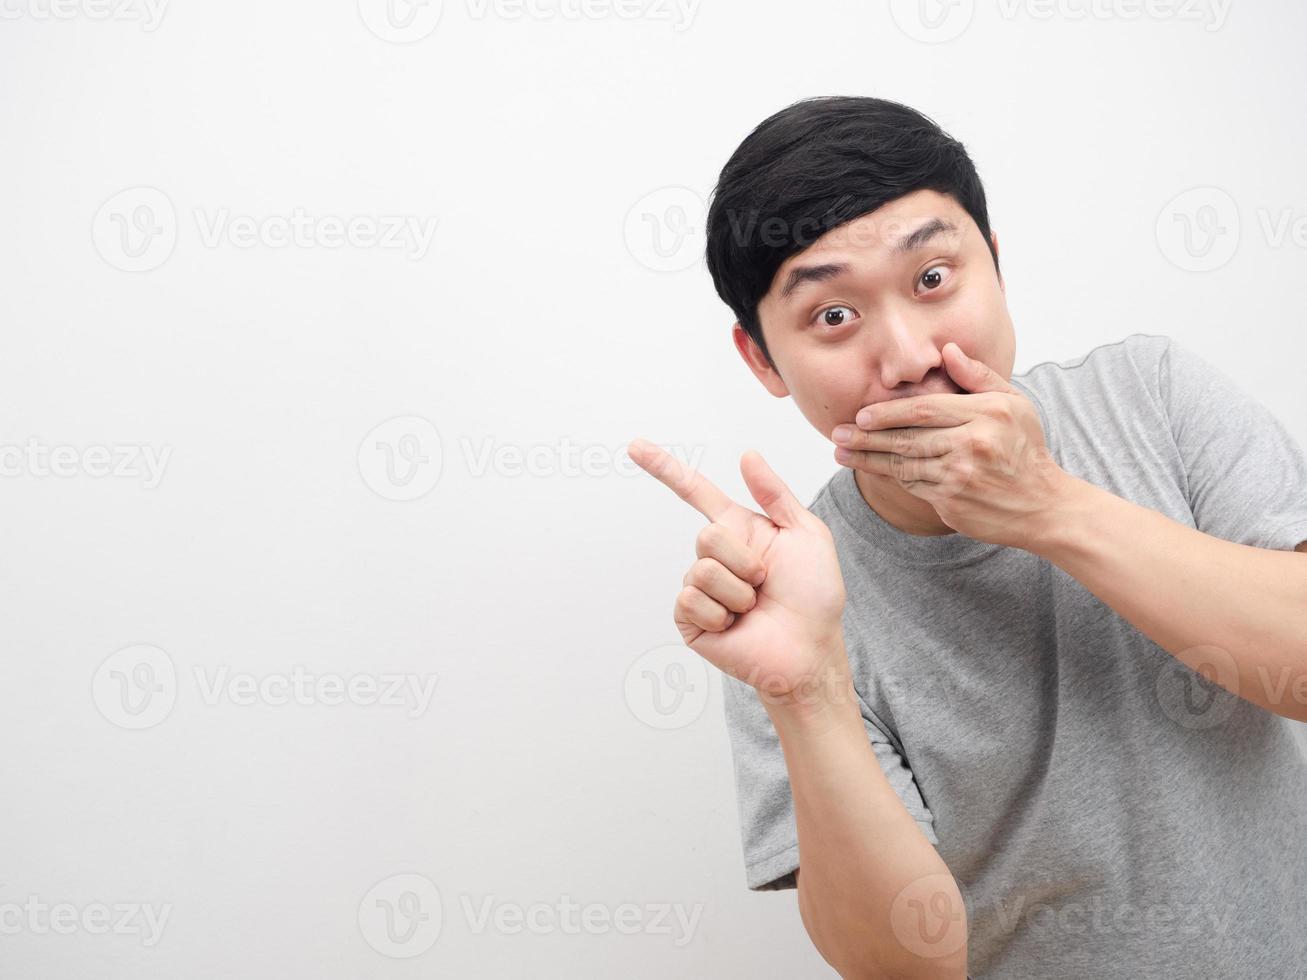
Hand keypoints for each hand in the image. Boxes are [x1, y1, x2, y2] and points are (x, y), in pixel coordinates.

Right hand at [627, 438, 847, 702]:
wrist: (810, 650)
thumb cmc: (815, 597)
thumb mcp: (807, 535)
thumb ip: (776, 494)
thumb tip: (747, 455)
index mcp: (739, 531)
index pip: (695, 493)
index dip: (664, 468)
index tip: (635, 446)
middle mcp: (715, 557)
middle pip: (707, 535)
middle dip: (744, 559)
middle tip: (765, 582)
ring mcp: (700, 589)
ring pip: (702, 570)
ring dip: (738, 591)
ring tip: (755, 607)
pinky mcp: (690, 620)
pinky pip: (692, 600)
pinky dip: (721, 613)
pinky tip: (736, 626)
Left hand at [831, 342, 1070, 549]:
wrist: (1043, 505)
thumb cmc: (1026, 450)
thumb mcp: (1015, 405)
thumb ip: (979, 377)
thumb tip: (948, 350)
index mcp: (988, 413)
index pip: (926, 408)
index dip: (890, 411)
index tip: (863, 414)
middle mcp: (973, 443)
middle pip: (908, 437)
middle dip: (868, 436)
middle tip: (838, 433)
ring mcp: (961, 475)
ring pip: (904, 464)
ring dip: (868, 459)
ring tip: (842, 452)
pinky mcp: (952, 502)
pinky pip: (913, 485)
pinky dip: (892, 477)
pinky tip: (871, 469)